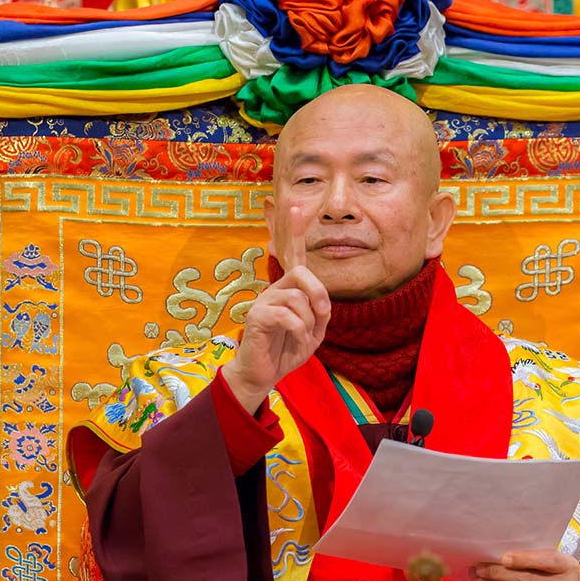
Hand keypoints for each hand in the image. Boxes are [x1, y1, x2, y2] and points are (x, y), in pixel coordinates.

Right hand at [221, 206, 330, 414]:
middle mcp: (274, 289)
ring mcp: (263, 301)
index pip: (292, 255)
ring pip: (298, 298)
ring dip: (308, 323)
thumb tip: (320, 301)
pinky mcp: (256, 316)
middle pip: (301, 273)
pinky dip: (299, 332)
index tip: (295, 206)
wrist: (263, 374)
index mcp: (289, 290)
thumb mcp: (313, 332)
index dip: (293, 231)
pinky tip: (293, 342)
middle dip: (319, 294)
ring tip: (301, 338)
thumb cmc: (286, 350)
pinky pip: (288, 316)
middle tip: (322, 316)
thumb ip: (320, 312)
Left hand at [470, 550, 579, 580]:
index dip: (524, 559)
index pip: (546, 561)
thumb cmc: (558, 579)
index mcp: (568, 568)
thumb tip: (502, 555)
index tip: (503, 558)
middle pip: (525, 580)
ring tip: (477, 575)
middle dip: (498, 573)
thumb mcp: (557, 564)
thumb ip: (537, 557)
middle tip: (479, 566)